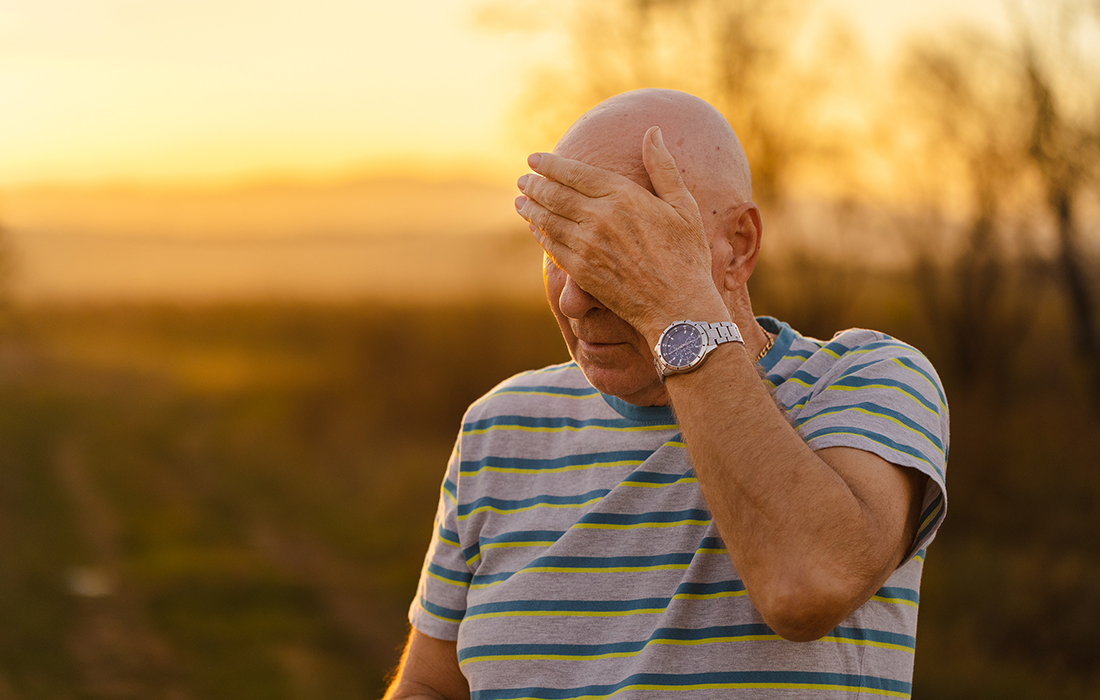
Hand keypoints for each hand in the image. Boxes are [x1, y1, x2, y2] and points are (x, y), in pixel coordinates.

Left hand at [514, 126, 726, 343]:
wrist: (678, 306)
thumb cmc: (686, 255)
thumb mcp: (683, 206)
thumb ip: (663, 167)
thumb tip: (653, 130)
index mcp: (623, 196)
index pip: (575, 173)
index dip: (551, 164)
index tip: (534, 159)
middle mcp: (599, 218)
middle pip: (555, 194)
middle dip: (534, 185)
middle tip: (522, 180)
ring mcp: (587, 246)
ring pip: (548, 220)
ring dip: (530, 208)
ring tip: (520, 200)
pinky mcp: (581, 271)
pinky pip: (552, 247)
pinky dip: (540, 234)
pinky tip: (535, 228)